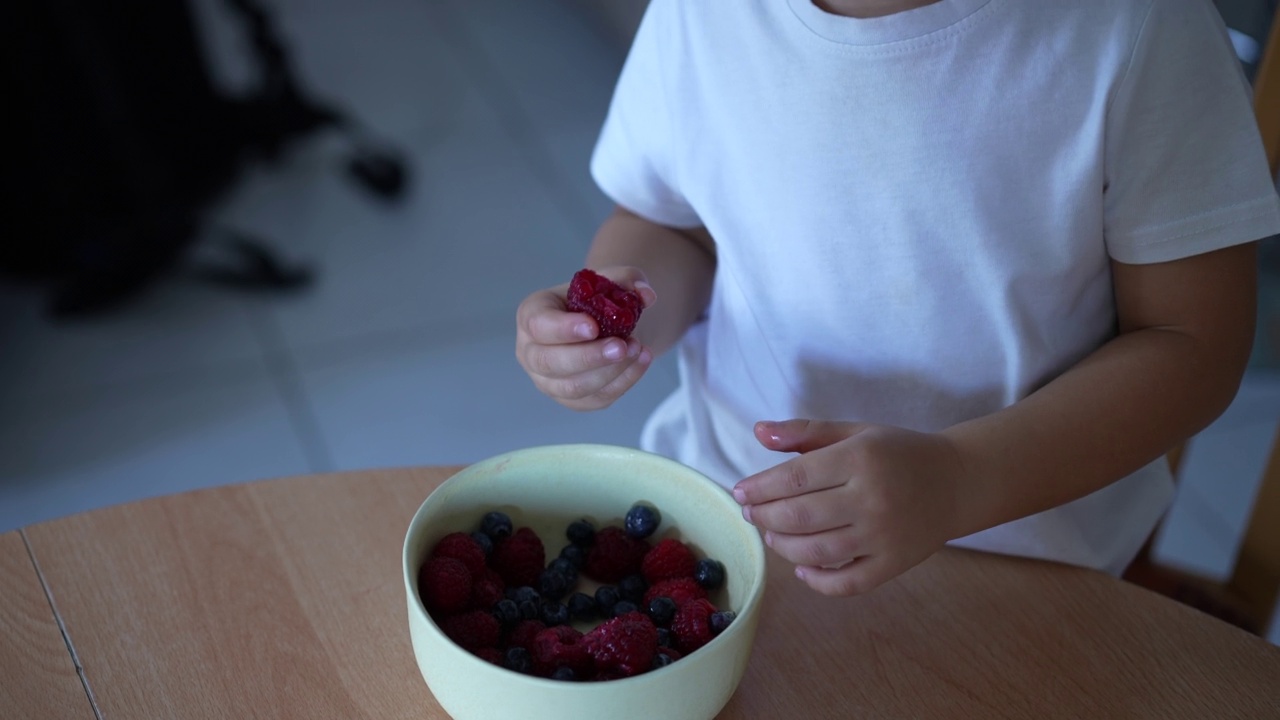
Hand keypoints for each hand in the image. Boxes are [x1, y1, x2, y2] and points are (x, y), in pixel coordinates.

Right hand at [515, 266, 656, 410]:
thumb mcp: (609, 280)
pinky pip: (595, 399)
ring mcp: (548, 381)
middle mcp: (531, 352)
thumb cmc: (595, 300)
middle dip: (588, 357)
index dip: (564, 329)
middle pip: (550, 363)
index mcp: (532, 315)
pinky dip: (622, 383)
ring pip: (573, 387)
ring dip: (609, 372)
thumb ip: (627, 279)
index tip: (593, 326)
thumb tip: (646, 295)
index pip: (538, 325)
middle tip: (622, 346)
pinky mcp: (572, 400)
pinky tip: (641, 362)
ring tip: (637, 350)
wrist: (603, 325)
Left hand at [732, 419, 966, 595]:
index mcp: (860, 459)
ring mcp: (883, 536)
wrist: (957, 482)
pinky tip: (801, 568)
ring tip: (772, 534)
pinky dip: (817, 581)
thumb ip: (805, 432)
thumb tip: (758, 431)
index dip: (760, 488)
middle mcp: (871, 499)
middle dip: (764, 516)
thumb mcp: (855, 432)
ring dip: (783, 546)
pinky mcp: (894, 564)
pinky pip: (846, 583)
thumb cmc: (898, 453)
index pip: (795, 478)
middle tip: (751, 513)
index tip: (741, 492)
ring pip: (816, 551)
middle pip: (799, 516)